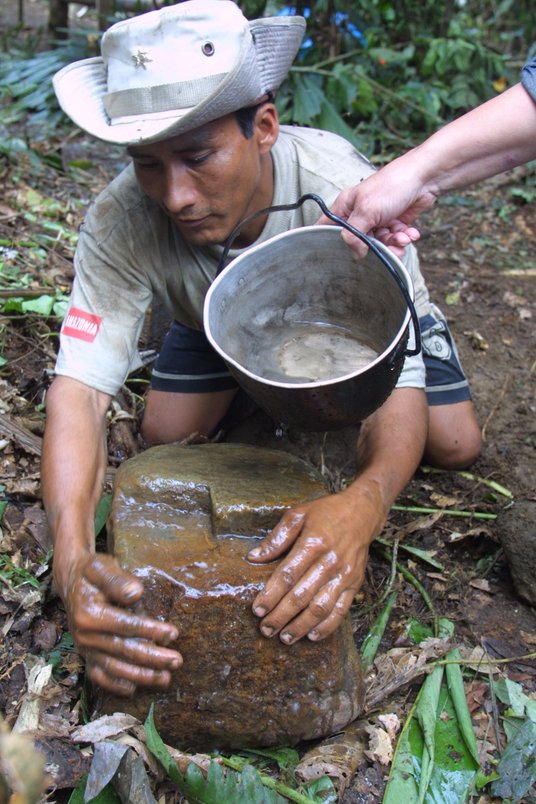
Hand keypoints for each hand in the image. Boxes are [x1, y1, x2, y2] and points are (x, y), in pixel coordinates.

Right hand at [62, 553, 182, 695]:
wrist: (72, 580)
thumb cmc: (92, 572)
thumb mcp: (102, 568)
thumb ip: (117, 580)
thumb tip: (136, 593)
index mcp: (88, 614)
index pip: (125, 626)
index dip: (150, 631)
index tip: (173, 634)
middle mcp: (84, 636)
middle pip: (123, 650)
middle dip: (152, 658)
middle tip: (177, 661)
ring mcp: (85, 648)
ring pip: (114, 668)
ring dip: (140, 676)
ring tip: (165, 678)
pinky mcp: (86, 655)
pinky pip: (99, 676)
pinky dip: (115, 685)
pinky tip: (134, 688)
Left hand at [247, 486, 385, 643]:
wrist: (363, 512)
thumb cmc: (327, 512)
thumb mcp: (298, 514)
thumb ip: (276, 538)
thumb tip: (254, 557)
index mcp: (313, 543)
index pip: (287, 575)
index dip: (270, 595)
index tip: (257, 609)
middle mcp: (330, 561)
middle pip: (301, 596)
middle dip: (281, 616)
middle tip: (265, 629)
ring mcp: (344, 575)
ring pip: (320, 608)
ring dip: (301, 626)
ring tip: (284, 638)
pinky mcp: (355, 584)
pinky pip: (341, 610)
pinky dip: (326, 626)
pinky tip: (311, 636)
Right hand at [317, 165, 436, 257]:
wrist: (424, 178)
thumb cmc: (392, 186)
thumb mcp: (366, 212)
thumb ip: (354, 236)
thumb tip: (356, 254)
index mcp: (346, 206)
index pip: (327, 226)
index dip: (327, 240)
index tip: (336, 254)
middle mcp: (359, 213)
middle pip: (358, 240)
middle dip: (374, 246)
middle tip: (384, 247)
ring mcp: (377, 218)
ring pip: (379, 241)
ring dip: (393, 243)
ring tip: (403, 239)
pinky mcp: (394, 221)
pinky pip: (394, 237)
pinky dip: (403, 237)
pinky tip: (410, 233)